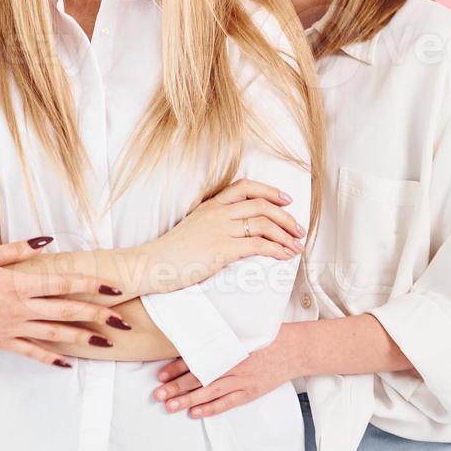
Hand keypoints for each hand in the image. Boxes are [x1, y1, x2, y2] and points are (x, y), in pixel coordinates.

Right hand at [0, 237, 132, 368]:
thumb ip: (17, 249)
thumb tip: (47, 241)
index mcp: (17, 283)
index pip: (63, 282)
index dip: (92, 284)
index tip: (116, 286)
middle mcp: (18, 308)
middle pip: (67, 312)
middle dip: (99, 316)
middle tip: (125, 321)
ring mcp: (10, 328)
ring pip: (55, 335)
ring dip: (84, 339)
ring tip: (108, 343)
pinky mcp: (0, 342)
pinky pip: (31, 352)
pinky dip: (51, 358)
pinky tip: (68, 363)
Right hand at [139, 179, 305, 292]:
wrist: (152, 264)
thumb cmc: (171, 252)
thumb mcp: (193, 228)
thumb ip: (213, 223)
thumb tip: (236, 231)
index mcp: (210, 205)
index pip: (245, 187)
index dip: (269, 191)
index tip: (285, 200)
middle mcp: (217, 213)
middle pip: (261, 204)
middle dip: (286, 217)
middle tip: (299, 229)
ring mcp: (220, 229)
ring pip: (263, 223)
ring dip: (286, 234)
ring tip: (296, 245)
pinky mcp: (222, 249)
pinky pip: (258, 245)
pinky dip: (277, 249)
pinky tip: (285, 255)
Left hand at [151, 329, 298, 417]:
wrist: (293, 349)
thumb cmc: (266, 336)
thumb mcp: (242, 328)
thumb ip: (220, 333)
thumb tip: (194, 332)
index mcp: (228, 346)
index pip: (197, 358)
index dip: (177, 367)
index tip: (160, 374)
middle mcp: (233, 364)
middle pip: (200, 377)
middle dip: (176, 387)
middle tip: (158, 394)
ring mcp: (242, 380)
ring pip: (210, 392)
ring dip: (189, 400)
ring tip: (170, 406)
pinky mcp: (251, 392)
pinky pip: (228, 402)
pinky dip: (212, 408)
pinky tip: (195, 413)